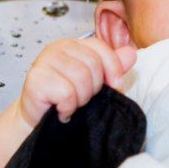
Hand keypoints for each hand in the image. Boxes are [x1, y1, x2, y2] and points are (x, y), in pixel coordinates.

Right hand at [19, 36, 136, 124]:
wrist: (38, 122)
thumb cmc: (63, 100)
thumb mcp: (92, 82)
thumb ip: (111, 66)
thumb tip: (131, 53)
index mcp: (73, 45)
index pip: (101, 48)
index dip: (113, 69)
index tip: (115, 87)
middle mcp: (58, 48)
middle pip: (93, 65)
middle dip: (93, 89)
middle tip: (81, 99)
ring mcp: (45, 61)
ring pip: (81, 79)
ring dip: (80, 100)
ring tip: (70, 104)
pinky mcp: (36, 78)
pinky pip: (67, 93)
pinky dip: (67, 108)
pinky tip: (60, 110)